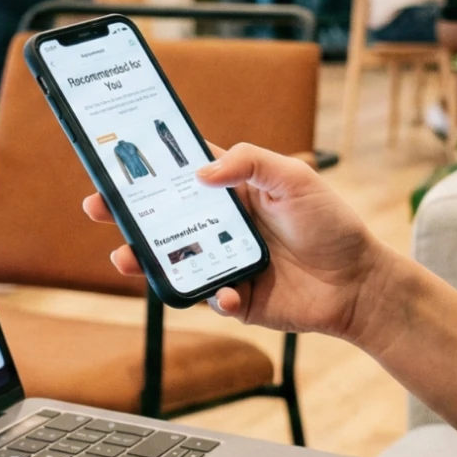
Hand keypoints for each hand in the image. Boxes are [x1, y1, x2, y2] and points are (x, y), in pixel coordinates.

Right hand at [86, 143, 388, 341]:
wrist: (359, 283)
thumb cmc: (331, 224)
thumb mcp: (295, 177)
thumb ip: (250, 162)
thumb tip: (201, 171)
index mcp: (232, 190)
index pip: (180, 171)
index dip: (147, 165)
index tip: (114, 159)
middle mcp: (221, 225)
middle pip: (161, 217)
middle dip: (124, 212)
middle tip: (97, 206)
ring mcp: (223, 261)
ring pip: (171, 260)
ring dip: (143, 259)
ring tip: (125, 256)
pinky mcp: (234, 298)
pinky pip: (206, 297)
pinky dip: (209, 294)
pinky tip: (223, 290)